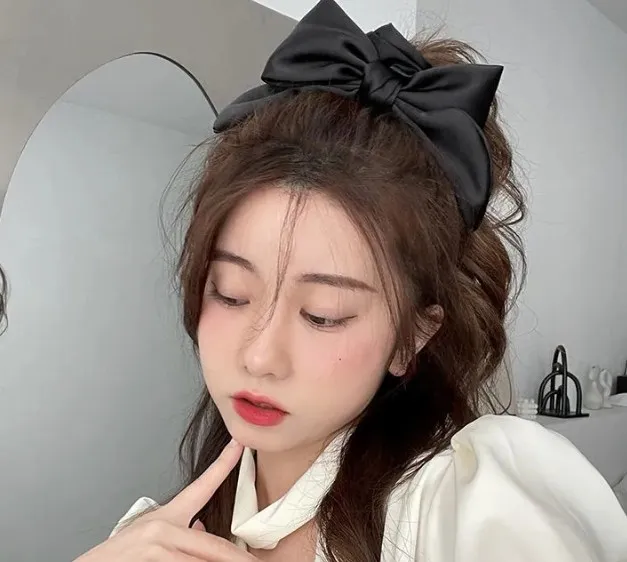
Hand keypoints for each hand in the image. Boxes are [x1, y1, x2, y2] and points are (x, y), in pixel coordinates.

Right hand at [74, 439, 258, 560]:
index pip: (203, 485)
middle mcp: (163, 528)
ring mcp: (157, 547)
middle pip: (215, 546)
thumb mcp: (150, 538)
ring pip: (203, 561)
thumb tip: (205, 532)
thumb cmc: (118, 557)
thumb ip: (181, 534)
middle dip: (238, 559)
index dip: (224, 463)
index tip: (240, 444)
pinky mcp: (151, 561)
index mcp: (167, 516)